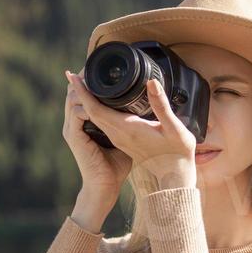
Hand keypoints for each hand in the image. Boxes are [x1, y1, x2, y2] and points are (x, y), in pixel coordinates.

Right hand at [62, 67, 132, 200]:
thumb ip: (128, 121)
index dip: (89, 82)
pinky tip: (91, 93)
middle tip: (91, 63)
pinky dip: (83, 101)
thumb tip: (144, 106)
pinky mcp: (75, 136)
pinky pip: (76, 112)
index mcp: (88, 124)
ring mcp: (73, 129)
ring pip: (73, 98)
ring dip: (80, 85)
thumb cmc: (116, 166)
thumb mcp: (125, 138)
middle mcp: (77, 124)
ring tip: (88, 73)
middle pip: (74, 93)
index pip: (84, 96)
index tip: (98, 68)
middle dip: (82, 78)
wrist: (105, 187)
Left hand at [67, 73, 196, 187]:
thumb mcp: (174, 129)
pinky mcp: (122, 141)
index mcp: (126, 129)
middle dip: (82, 92)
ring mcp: (119, 139)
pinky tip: (99, 101)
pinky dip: (96, 110)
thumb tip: (151, 83)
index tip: (74, 77)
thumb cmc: (178, 155)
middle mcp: (118, 134)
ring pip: (95, 117)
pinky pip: (102, 123)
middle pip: (91, 111)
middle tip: (75, 73)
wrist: (174, 179)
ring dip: (87, 101)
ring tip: (84, 83)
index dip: (84, 92)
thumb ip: (162, 106)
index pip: (95, 109)